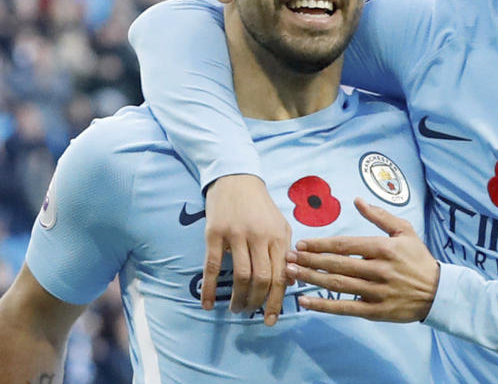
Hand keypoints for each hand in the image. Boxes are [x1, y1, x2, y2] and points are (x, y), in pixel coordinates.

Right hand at [203, 174, 291, 323]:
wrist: (236, 178)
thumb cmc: (260, 206)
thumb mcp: (280, 224)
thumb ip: (285, 251)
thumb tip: (289, 282)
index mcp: (279, 236)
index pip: (281, 275)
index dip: (276, 301)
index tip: (270, 319)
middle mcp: (260, 236)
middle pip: (262, 279)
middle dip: (256, 302)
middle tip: (248, 313)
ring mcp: (237, 235)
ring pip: (241, 276)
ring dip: (238, 298)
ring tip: (235, 308)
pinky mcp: (215, 233)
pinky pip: (214, 267)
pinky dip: (211, 289)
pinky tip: (208, 304)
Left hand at [285, 198, 438, 322]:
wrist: (438, 292)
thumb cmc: (418, 258)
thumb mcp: (405, 231)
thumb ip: (380, 216)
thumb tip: (357, 201)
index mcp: (384, 248)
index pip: (346, 245)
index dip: (321, 245)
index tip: (302, 244)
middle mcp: (379, 269)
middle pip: (337, 265)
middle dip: (310, 261)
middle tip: (288, 258)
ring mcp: (377, 292)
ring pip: (338, 285)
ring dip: (312, 279)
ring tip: (291, 274)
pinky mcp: (376, 311)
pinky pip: (346, 308)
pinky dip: (324, 306)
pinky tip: (306, 301)